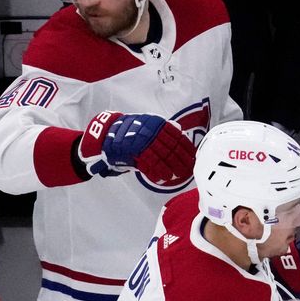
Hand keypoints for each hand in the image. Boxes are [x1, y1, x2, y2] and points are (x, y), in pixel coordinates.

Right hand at [79, 111, 196, 186]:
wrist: (106, 134)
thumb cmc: (130, 132)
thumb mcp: (147, 126)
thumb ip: (164, 130)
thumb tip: (182, 133)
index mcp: (156, 123)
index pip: (176, 136)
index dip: (186, 148)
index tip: (193, 158)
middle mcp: (150, 130)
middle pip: (170, 148)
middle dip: (180, 160)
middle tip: (188, 170)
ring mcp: (141, 140)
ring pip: (160, 156)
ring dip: (170, 168)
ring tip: (176, 176)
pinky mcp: (132, 151)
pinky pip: (148, 163)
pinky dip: (156, 171)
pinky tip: (163, 177)